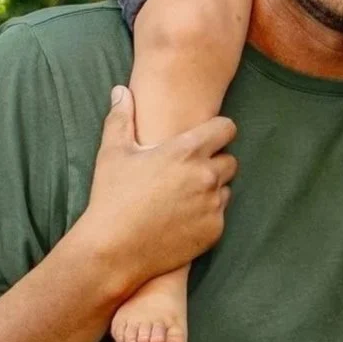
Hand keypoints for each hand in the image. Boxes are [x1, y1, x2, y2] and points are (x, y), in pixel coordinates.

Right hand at [73, 87, 236, 293]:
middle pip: (230, 160)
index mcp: (187, 151)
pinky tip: (182, 218)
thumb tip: (121, 91)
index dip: (217, 131)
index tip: (205, 138)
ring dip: (212, 190)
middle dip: (214, 163)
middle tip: (188, 172)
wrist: (113, 250)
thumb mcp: (113, 153)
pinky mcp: (214, 231)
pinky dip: (207, 215)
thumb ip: (121, 117)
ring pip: (226, 189)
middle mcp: (206, 176)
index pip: (227, 128)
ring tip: (183, 197)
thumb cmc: (112, 198)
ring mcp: (213, 205)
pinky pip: (220, 215)